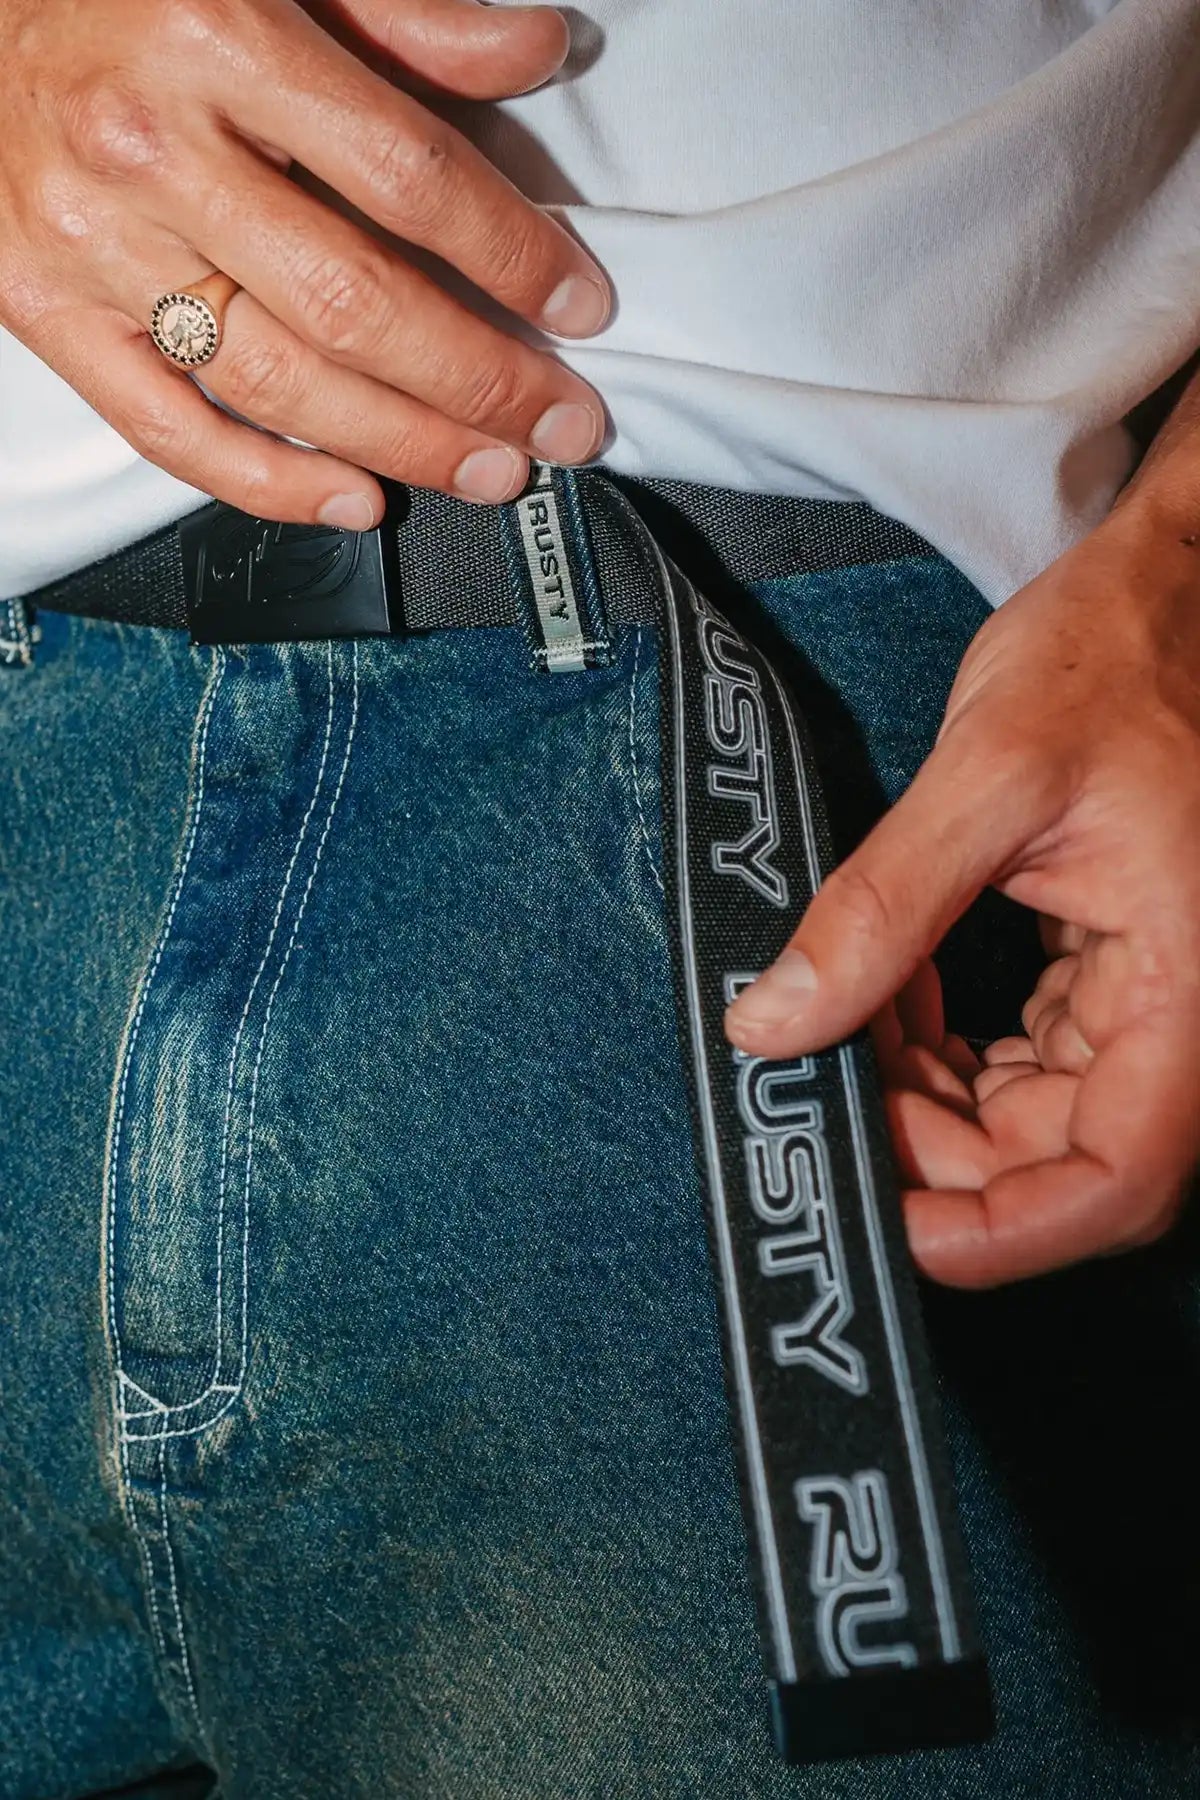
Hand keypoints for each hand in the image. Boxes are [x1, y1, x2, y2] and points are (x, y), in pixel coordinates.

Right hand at [0, 0, 610, 522]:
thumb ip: (403, 12)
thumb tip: (538, 53)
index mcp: (217, 37)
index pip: (408, 176)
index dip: (514, 253)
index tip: (581, 305)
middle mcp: (150, 151)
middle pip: (354, 304)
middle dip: (482, 381)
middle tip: (562, 423)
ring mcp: (91, 245)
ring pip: (277, 383)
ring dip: (405, 445)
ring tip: (491, 470)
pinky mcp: (45, 313)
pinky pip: (167, 429)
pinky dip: (267, 484)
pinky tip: (355, 501)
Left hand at [724, 500, 1199, 1286]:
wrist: (1183, 583)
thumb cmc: (1124, 649)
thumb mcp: (991, 773)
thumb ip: (879, 911)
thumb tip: (769, 1025)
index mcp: (1190, 984)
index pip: (1117, 1180)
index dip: (1002, 1230)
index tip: (888, 1222)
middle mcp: (1185, 1010)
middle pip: (1059, 1158)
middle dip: (930, 1140)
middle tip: (824, 1077)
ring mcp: (1153, 996)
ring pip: (1035, 1114)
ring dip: (927, 1090)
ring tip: (848, 1012)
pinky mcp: (1115, 971)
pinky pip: (1029, 1053)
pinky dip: (948, 1040)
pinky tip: (891, 986)